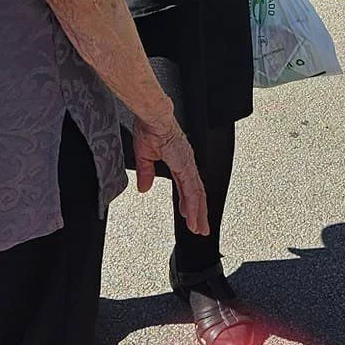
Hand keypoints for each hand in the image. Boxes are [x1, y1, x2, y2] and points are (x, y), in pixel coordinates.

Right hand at [131, 113, 207, 237]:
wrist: (152, 116)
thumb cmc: (149, 127)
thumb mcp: (144, 155)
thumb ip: (146, 172)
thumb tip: (144, 188)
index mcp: (179, 160)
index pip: (187, 186)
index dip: (188, 202)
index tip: (188, 214)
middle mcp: (187, 163)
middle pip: (196, 193)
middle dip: (198, 212)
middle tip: (200, 228)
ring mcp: (188, 165)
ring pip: (197, 195)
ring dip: (198, 213)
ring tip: (199, 228)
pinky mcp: (185, 166)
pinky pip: (191, 190)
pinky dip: (192, 206)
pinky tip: (192, 216)